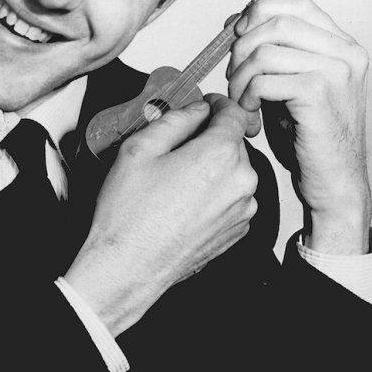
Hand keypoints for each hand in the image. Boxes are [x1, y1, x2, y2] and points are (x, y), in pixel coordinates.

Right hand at [65, 95, 258, 336]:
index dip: (218, 104)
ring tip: (176, 178)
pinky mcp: (237, 231)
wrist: (129, 267)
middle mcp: (240, 182)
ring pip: (233, 171)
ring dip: (212, 166)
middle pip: (234, 143)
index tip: (206, 105)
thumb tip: (195, 110)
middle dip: (209, 138)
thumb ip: (175, 119)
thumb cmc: (130, 214)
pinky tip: (183, 200)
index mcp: (219, 155)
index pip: (234, 113)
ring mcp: (242, 210)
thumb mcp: (140, 148)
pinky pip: (232, 197)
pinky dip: (214, 191)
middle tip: (177, 145)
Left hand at [227, 0, 370, 253]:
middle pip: (276, 22)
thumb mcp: (292, 83)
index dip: (260, 12)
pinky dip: (246, 96)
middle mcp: (345, 52)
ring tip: (241, 101)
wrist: (335, 182)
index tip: (238, 33)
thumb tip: (237, 21)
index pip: (297, 4)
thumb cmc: (310, 136)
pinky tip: (251, 115)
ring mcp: (335, 71)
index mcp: (342, 45)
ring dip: (240, 77)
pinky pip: (264, 80)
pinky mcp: (318, 93)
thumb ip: (274, 52)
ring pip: (264, 52)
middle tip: (234, 77)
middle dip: (242, 48)